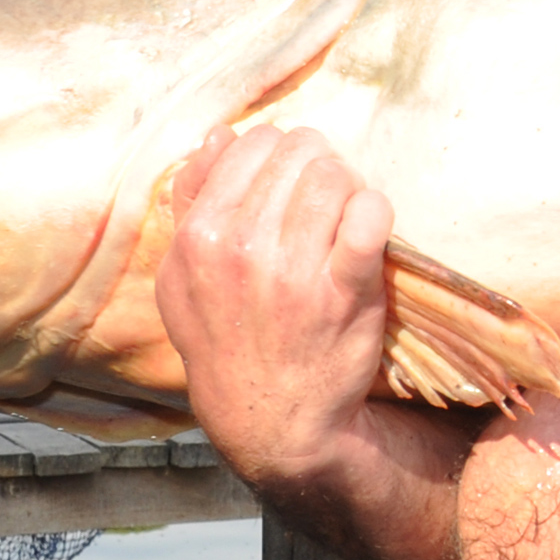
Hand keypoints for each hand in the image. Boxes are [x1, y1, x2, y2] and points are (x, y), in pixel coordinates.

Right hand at [162, 124, 466, 559]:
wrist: (272, 421)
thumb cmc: (229, 343)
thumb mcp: (184, 279)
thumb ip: (193, 203)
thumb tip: (216, 137)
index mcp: (198, 237)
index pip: (252, 145)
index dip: (280, 154)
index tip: (291, 181)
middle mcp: (240, 248)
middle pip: (299, 152)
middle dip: (318, 165)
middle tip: (324, 197)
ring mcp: (294, 269)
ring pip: (336, 175)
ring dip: (348, 187)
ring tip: (345, 215)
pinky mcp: (346, 289)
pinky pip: (370, 214)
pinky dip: (375, 211)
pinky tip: (368, 230)